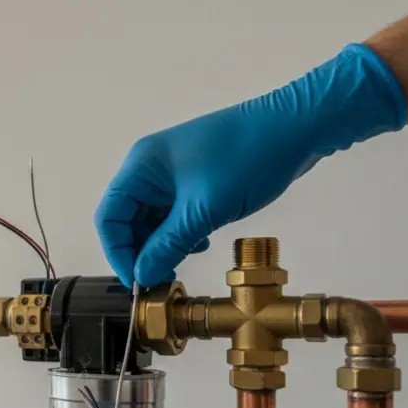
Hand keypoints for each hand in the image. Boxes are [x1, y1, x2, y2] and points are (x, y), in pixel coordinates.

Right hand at [95, 44, 406, 287]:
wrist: (298, 127)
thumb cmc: (249, 157)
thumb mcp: (204, 211)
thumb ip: (168, 246)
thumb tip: (142, 275)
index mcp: (141, 166)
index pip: (109, 217)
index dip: (117, 252)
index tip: (136, 280)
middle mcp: (150, 168)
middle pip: (127, 220)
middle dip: (141, 252)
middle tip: (160, 278)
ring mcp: (173, 174)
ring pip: (152, 220)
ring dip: (162, 245)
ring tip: (182, 261)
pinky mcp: (195, 180)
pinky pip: (174, 214)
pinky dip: (180, 234)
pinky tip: (199, 243)